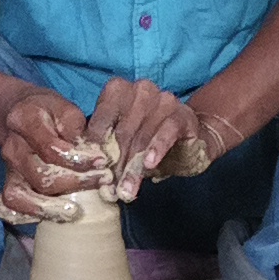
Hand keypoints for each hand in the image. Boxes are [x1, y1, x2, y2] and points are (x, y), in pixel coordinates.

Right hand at [0, 87, 110, 221]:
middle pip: (41, 176)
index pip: (51, 148)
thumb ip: (76, 126)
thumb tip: (89, 150)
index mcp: (23, 120)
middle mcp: (11, 146)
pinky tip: (53, 216)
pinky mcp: (9, 184)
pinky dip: (30, 215)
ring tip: (76, 211)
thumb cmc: (50, 114)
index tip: (101, 161)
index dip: (78, 159)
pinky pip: (12, 206)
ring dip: (53, 207)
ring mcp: (8, 168)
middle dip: (75, 183)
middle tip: (102, 181)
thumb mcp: (65, 108)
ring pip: (23, 196)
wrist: (23, 116)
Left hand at [86, 77, 205, 198]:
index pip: (102, 118)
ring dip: (133, 167)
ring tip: (127, 190)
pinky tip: (149, 164)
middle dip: (115, 164)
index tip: (91, 170)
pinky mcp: (183, 115)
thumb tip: (91, 171)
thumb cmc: (146, 139)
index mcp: (119, 90)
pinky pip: (167, 131)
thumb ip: (105, 149)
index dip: (95, 147)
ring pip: (143, 136)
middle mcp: (141, 90)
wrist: (187, 138)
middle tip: (109, 189)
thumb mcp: (121, 142)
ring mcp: (164, 100)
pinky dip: (157, 149)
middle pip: (122, 130)